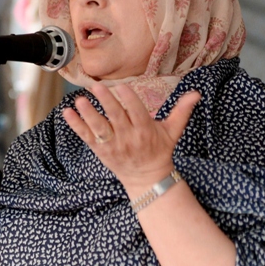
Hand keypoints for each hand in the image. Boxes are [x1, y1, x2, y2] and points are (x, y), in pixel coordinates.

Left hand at [62, 84, 199, 193]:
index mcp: (146, 131)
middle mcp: (129, 138)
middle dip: (106, 103)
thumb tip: (197, 93)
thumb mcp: (173, 131)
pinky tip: (67, 113)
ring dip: (88, 115)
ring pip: (100, 129)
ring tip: (79, 101)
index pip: (137, 113)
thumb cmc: (160, 150)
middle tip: (97, 87)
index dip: (130, 100)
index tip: (122, 86)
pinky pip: (87, 137)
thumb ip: (182, 111)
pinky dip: (77, 126)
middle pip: (116, 118)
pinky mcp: (101, 150)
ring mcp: (113, 146)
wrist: (147, 179)